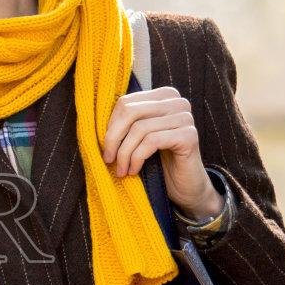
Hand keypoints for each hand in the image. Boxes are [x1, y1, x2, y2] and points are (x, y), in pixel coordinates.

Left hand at [102, 86, 221, 220]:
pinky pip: (152, 141)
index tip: (106, 147)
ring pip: (139, 128)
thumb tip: (94, 120)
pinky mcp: (189, 135)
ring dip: (124, 153)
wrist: (185, 187)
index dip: (111, 126)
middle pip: (131, 111)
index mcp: (164, 96)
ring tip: (121, 170)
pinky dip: (137, 158)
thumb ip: (126, 124)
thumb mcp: (139, 138)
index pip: (126, 102)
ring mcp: (185, 117)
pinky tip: (134, 171)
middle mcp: (177, 102)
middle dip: (113, 138)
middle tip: (108, 159)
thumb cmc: (159, 162)